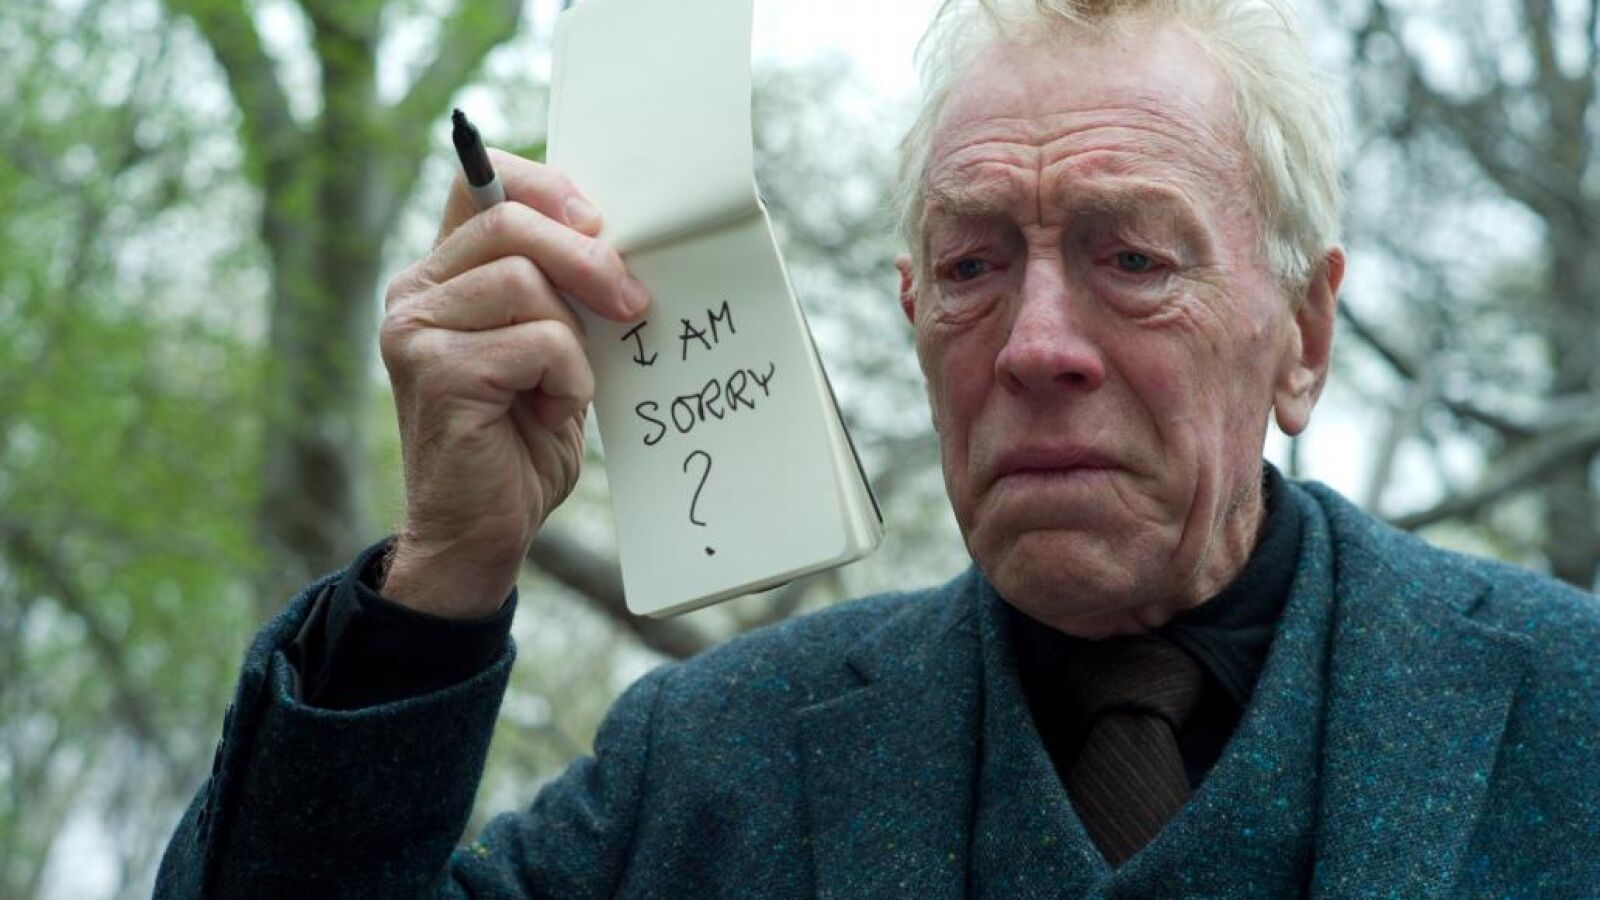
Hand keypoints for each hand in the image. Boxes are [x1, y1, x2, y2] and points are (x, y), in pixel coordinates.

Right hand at [377, 150, 647, 617]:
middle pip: (510, 220)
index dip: (545, 186)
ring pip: (524, 279)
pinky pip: (536, 339)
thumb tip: (615, 237)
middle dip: (588, 255)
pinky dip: (567, 375)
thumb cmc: (521, 442)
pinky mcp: (436, 370)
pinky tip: (550, 411)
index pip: (479, 181)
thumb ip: (561, 290)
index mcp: (440, 276)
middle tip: (633, 302)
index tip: (599, 222)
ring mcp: (415, 330)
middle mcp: (414, 293)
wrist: (482, 536)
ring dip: (572, 335)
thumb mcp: (550, 349)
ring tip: (564, 385)